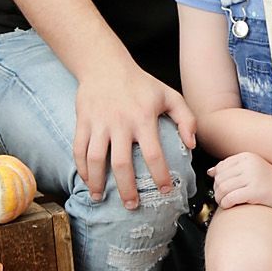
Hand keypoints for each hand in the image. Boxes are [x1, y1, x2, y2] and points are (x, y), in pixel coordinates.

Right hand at [73, 60, 195, 208]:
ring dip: (97, 182)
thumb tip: (192, 145)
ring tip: (100, 198)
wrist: (104, 64)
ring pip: (94, 160)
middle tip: (131, 206)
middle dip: (126, 189)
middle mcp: (120, 123)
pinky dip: (81, 169)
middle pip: (121, 164)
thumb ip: (186, 118)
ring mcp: (99, 123)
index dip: (160, 176)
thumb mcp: (169, 95)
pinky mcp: (83, 122)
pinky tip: (87, 181)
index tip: (164, 191)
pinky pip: (79, 150)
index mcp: (144, 118)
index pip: (154, 154)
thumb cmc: (141, 84)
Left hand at [210, 153, 271, 210]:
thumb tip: (211, 171)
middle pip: (220, 177)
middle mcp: (249, 164)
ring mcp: (252, 177)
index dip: (217, 178)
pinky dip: (226, 203)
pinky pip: (231, 198)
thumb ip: (233, 168)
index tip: (220, 186)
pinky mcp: (254, 191)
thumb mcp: (252, 168)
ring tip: (223, 202)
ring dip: (219, 197)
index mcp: (247, 156)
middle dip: (217, 189)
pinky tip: (229, 206)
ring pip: (223, 188)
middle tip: (220, 196)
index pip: (221, 166)